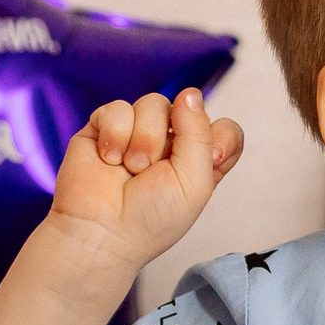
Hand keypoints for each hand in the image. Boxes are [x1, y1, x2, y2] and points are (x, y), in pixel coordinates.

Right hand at [47, 89, 243, 272]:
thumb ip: (199, 134)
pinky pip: (118, 108)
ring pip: (153, 103)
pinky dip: (115, 134)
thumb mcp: (194, 182)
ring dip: (143, 138)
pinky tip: (109, 159)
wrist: (99, 231)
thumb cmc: (150, 218)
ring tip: (130, 168)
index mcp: (199, 161)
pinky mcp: (105, 128)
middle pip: (187, 107)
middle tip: (151, 171)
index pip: (224, 128)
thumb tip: (190, 92)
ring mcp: (138, 133)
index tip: (212, 158)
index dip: (220, 136)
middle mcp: (171, 144)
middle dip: (170, 140)